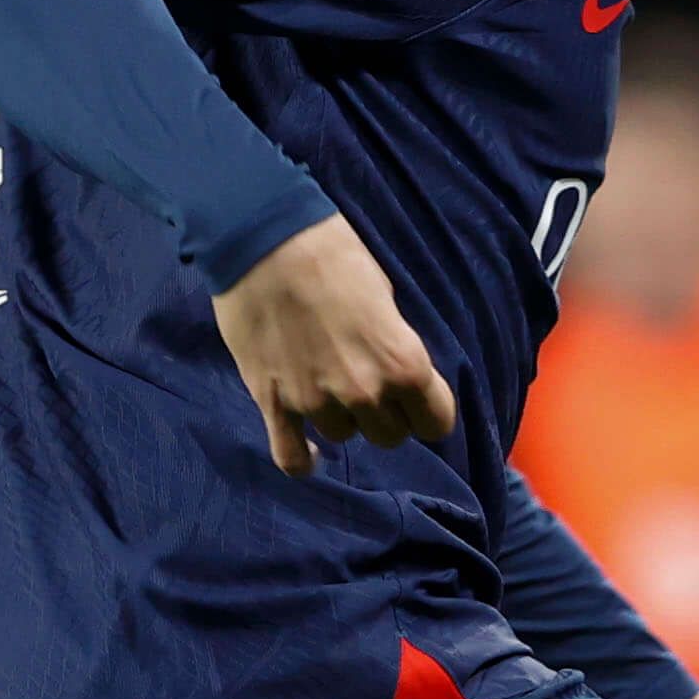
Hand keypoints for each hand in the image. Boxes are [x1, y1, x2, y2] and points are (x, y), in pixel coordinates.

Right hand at [212, 215, 457, 473]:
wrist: (263, 239)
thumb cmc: (331, 253)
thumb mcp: (384, 295)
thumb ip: (392, 344)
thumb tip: (389, 367)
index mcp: (403, 364)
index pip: (435, 422)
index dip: (427, 411)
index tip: (416, 401)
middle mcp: (364, 392)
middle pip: (389, 435)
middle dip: (384, 414)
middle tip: (365, 383)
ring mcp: (316, 402)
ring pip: (342, 436)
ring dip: (339, 417)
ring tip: (326, 384)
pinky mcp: (274, 402)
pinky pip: (290, 455)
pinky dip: (302, 459)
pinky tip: (308, 452)